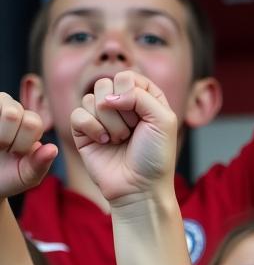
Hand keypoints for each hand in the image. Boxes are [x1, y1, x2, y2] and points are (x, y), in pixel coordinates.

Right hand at [0, 94, 57, 198]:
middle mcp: (12, 111)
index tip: (15, 153)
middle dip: (13, 139)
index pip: (34, 122)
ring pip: (10, 111)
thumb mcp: (26, 176)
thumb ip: (40, 165)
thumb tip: (53, 148)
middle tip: (4, 149)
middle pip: (22, 115)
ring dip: (2, 135)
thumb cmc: (6, 177)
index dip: (24, 141)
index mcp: (29, 126)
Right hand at [69, 71, 177, 203]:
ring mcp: (101, 116)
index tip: (144, 116)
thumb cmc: (155, 157)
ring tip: (120, 141)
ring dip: (110, 123)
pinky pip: (78, 114)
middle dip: (122, 110)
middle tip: (132, 132)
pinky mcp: (83, 130)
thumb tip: (109, 96)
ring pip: (92, 98)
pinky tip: (104, 143)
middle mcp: (121, 105)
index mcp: (143, 98)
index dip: (133, 93)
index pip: (127, 76)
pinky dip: (93, 129)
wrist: (139, 187)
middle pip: (107, 83)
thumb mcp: (163, 121)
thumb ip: (141, 95)